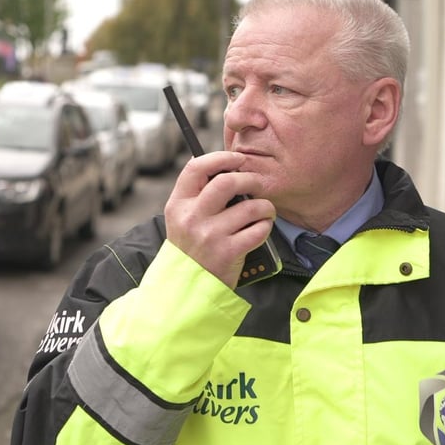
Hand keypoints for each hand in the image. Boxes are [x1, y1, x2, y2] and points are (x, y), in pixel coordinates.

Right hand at [164, 151, 275, 287]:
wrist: (187, 286)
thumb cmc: (190, 247)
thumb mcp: (181, 218)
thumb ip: (196, 194)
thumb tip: (221, 163)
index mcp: (178, 205)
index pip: (196, 168)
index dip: (221, 157)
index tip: (238, 159)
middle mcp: (192, 218)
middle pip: (227, 182)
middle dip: (249, 179)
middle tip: (257, 184)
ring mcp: (210, 235)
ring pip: (250, 206)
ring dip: (265, 206)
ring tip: (264, 210)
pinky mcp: (229, 252)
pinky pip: (259, 230)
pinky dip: (265, 227)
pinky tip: (260, 229)